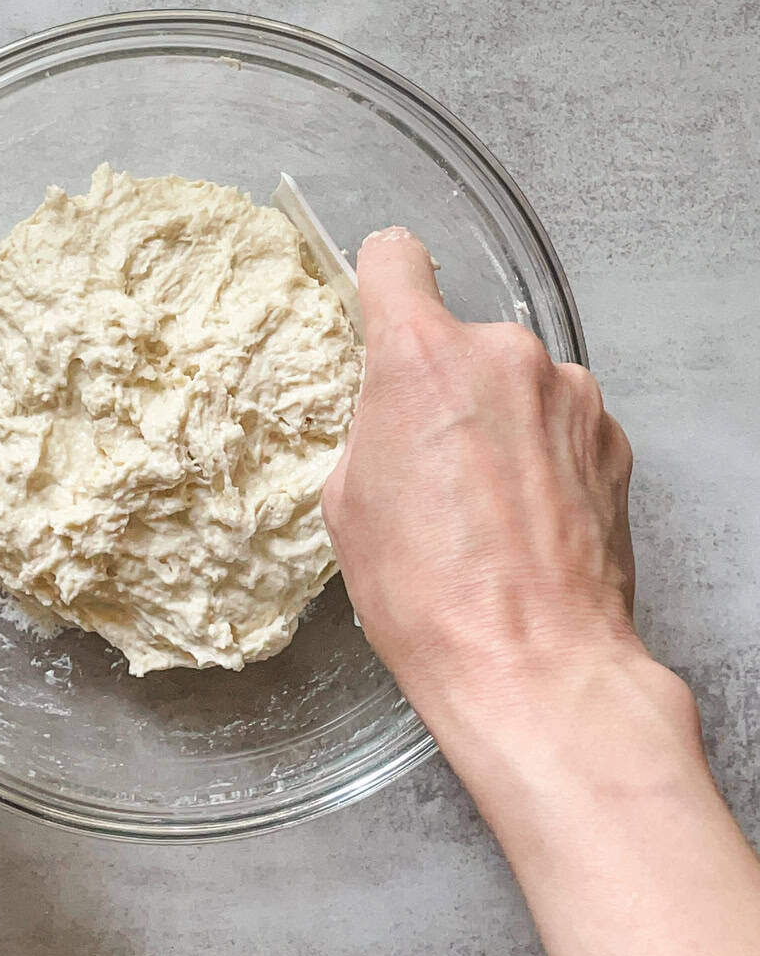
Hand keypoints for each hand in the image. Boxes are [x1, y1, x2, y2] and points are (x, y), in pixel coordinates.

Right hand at [322, 233, 759, 955]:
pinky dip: (531, 455)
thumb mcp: (346, 527)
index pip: (392, 262)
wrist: (548, 692)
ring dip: (486, 423)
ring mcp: (567, 406)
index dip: (370, 270)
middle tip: (406, 450)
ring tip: (467, 508)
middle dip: (428, 374)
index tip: (358, 280)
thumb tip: (371, 430)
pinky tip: (515, 525)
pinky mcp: (608, 449)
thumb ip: (356, 447)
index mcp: (420, 373)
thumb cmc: (432, 625)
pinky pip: (552, 425)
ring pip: (512, 377)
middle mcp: (506, 367)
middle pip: (455, 327)